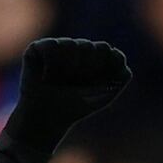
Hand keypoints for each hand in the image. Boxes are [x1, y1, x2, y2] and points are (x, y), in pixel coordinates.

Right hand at [5, 38, 131, 152]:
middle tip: (78, 83)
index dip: (106, 67)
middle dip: (89, 68)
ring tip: (61, 80)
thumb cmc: (76, 107)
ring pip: (73, 44)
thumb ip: (119, 79)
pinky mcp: (39, 48)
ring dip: (70, 67)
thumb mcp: (104, 96)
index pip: (111, 52)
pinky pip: (52, 45)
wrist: (47, 117)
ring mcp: (59, 48)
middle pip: (94, 46)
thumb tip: (124, 62)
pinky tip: (46, 76)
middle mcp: (78, 51)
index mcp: (95, 61)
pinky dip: (52, 64)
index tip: (99, 83)